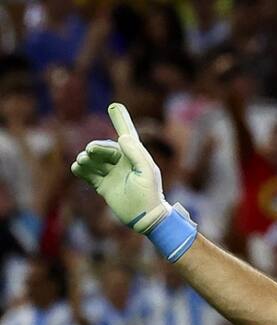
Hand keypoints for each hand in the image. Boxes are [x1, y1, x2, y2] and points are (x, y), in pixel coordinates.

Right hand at [70, 103, 171, 232]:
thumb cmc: (150, 194)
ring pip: (95, 161)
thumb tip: (122, 137)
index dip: (120, 121)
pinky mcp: (104, 187)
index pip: (126, 135)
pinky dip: (82, 170)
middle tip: (90, 151)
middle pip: (105, 149)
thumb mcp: (146, 172)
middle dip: (96, 148)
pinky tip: (77, 168)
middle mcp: (123, 164)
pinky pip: (89, 175)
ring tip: (82, 160)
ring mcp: (112, 175)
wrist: (145, 217)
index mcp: (135, 157)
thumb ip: (136, 153)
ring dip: (87, 159)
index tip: (114, 106)